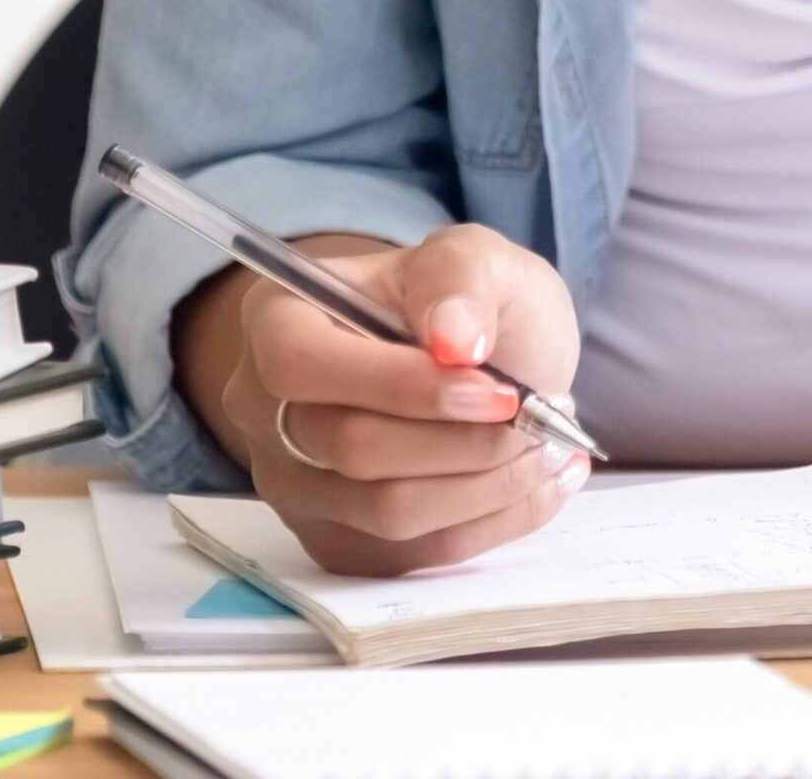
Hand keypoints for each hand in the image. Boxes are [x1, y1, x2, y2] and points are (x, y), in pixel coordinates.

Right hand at [219, 225, 587, 574]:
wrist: (476, 356)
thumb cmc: (463, 300)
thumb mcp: (474, 255)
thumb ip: (460, 276)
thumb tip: (455, 337)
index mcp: (277, 319)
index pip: (303, 364)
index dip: (401, 384)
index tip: (498, 390)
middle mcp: (265, 410)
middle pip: (351, 448)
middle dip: (464, 439)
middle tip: (538, 415)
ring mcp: (295, 485)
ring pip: (386, 512)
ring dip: (487, 483)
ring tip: (547, 442)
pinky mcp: (338, 541)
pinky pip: (414, 555)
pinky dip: (493, 522)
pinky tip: (541, 480)